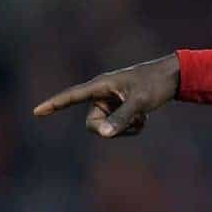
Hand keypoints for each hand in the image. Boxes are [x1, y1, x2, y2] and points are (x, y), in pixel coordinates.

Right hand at [33, 53, 180, 137]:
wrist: (174, 77)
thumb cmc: (155, 84)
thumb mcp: (139, 102)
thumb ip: (121, 118)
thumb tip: (103, 134)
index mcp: (101, 86)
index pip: (72, 96)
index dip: (54, 104)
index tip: (36, 112)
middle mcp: (103, 95)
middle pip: (94, 123)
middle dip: (111, 127)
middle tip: (134, 119)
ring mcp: (112, 103)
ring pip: (108, 128)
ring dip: (126, 127)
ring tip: (142, 115)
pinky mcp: (121, 109)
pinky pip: (120, 127)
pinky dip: (132, 126)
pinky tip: (145, 117)